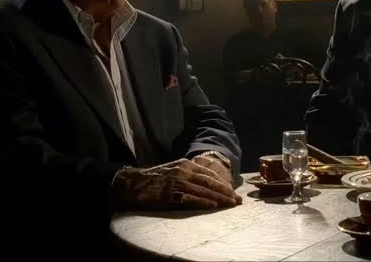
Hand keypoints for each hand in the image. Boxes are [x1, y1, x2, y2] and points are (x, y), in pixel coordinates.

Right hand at [112, 158, 241, 210]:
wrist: (133, 182)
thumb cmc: (155, 178)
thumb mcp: (174, 170)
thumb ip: (189, 174)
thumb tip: (207, 183)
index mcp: (186, 164)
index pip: (210, 174)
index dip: (224, 183)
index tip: (234, 192)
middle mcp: (183, 171)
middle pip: (210, 182)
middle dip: (226, 191)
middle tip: (237, 200)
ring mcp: (177, 182)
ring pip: (203, 190)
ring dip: (219, 198)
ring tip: (230, 204)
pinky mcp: (169, 194)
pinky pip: (189, 198)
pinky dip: (202, 202)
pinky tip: (212, 205)